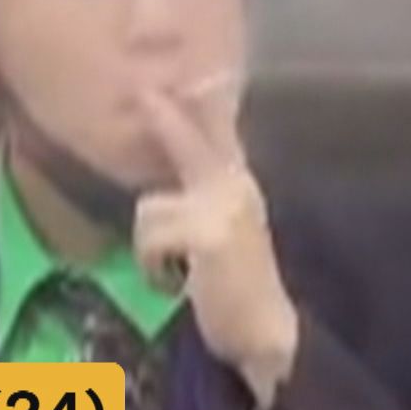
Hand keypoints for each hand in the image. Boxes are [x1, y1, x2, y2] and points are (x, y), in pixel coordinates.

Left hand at [132, 84, 297, 409]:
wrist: (265, 336)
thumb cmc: (237, 290)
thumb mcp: (221, 233)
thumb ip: (200, 200)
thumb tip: (160, 183)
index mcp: (239, 185)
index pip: (219, 133)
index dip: (201, 102)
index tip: (194, 73)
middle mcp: (236, 187)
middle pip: (189, 142)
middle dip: (165, 118)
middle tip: (144, 92)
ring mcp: (223, 207)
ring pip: (149, 207)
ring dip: (149, 247)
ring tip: (175, 274)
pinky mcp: (207, 233)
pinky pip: (150, 238)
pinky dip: (152, 268)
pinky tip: (176, 286)